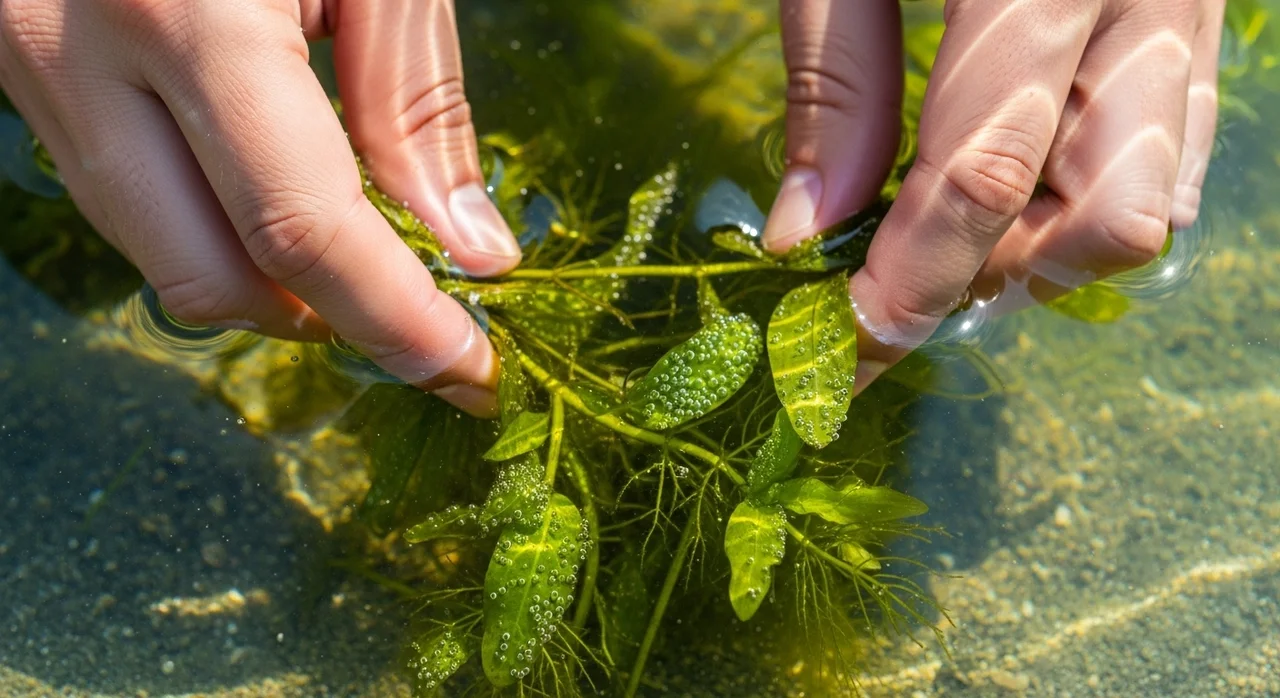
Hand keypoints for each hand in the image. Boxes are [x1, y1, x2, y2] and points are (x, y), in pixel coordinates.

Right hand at [0, 0, 518, 415]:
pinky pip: (125, 201)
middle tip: (424, 324)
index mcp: (192, 13)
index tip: (469, 371)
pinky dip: (215, 233)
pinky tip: (279, 206)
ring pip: (158, 256)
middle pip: (212, 276)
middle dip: (331, 324)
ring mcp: (31, 66)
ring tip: (364, 265)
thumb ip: (414, 103)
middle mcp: (82, 54)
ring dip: (272, 289)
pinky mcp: (22, 69)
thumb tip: (468, 251)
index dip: (396, 320)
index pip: (304, 229)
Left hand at [763, 0, 1224, 391]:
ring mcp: (1194, 4)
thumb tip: (804, 241)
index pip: (983, 169)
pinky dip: (1087, 197)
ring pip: (1159, 198)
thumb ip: (832, 82)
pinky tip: (1012, 179)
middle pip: (1115, 216)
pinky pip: (1174, 147)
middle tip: (898, 275)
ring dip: (1043, 252)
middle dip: (996, 276)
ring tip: (945, 225)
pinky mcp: (1201, 11)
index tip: (844, 348)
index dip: (912, 279)